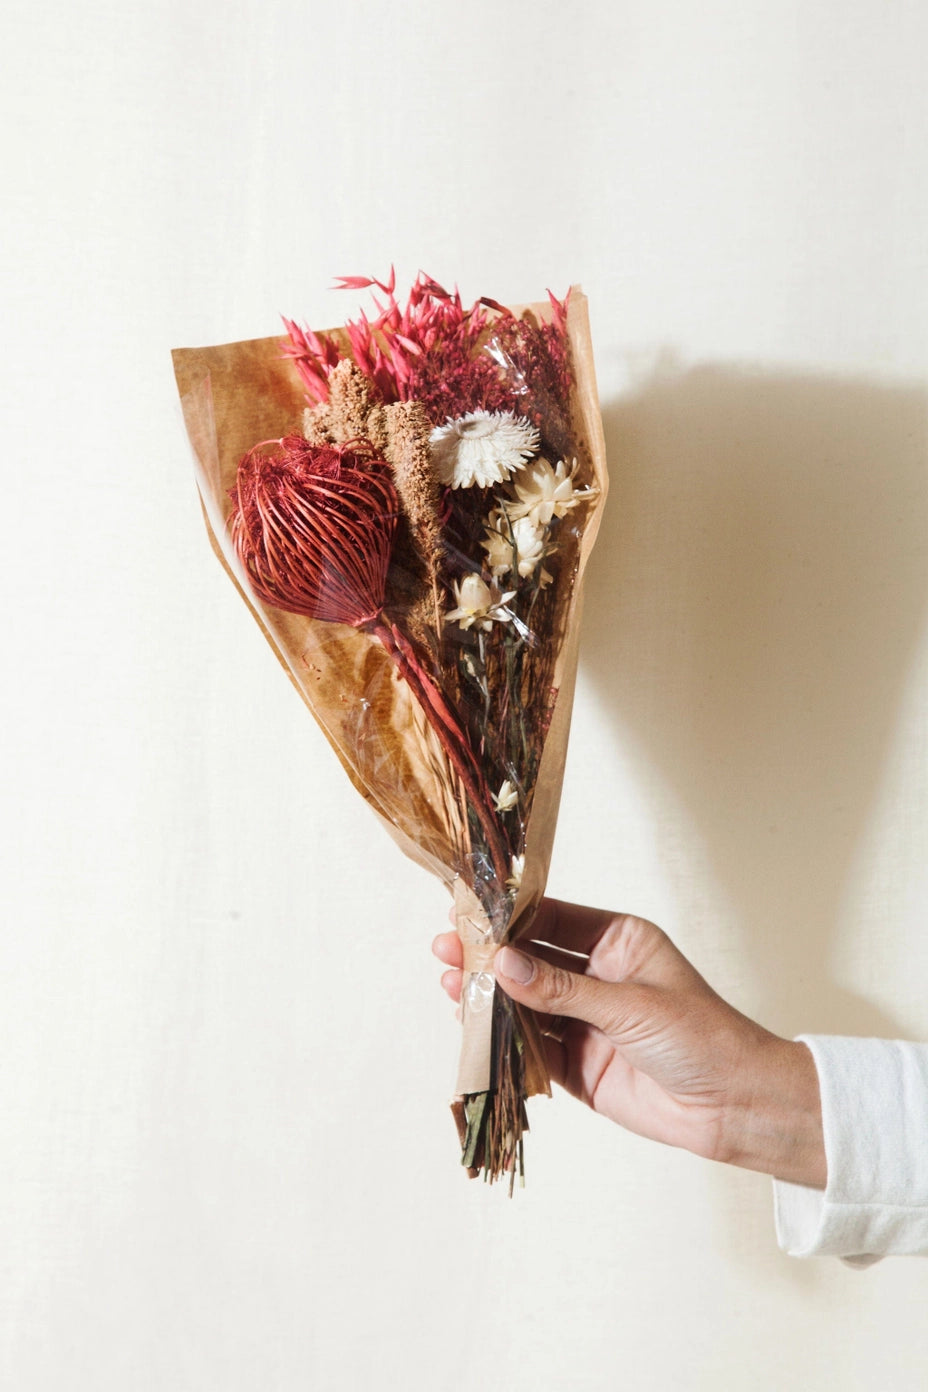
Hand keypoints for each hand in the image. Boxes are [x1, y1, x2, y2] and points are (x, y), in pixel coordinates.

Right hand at [433, 898, 825, 1187]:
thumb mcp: (629, 1004)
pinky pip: (531, 1047)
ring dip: (488, 995)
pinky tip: (470, 1024)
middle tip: (445, 946)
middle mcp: (598, 977)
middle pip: (531, 960)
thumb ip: (560, 988)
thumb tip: (501, 962)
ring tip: (447, 982)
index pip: (552, 919)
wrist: (735, 1107)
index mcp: (618, 942)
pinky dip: (501, 1038)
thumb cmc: (701, 1037)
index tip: (468, 910)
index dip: (509, 915)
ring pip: (525, 1003)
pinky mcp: (578, 1066)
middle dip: (489, 955)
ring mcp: (586, 1022)